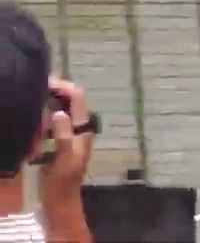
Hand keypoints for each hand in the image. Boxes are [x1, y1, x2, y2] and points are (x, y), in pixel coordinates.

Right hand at [40, 77, 95, 192]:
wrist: (60, 204)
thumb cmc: (61, 184)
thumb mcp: (62, 161)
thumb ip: (63, 137)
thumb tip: (60, 112)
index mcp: (83, 129)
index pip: (78, 98)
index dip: (63, 86)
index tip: (43, 81)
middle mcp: (79, 128)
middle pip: (71, 100)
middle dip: (56, 90)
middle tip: (33, 86)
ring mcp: (70, 135)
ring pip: (63, 108)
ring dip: (50, 100)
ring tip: (31, 96)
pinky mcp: (60, 143)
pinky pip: (54, 122)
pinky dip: (45, 114)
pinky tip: (32, 116)